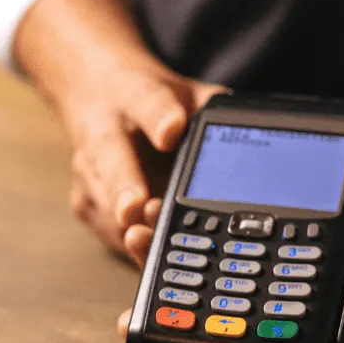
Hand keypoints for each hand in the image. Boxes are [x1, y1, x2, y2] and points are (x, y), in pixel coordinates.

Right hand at [59, 68, 224, 265]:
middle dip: (124, 185)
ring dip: (127, 224)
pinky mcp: (84, 200)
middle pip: (111, 158)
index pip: (147, 102)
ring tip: (145, 237)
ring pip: (104, 201)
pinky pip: (106, 228)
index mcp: (133, 95)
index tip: (172, 128)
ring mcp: (87, 168)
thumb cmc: (152, 103)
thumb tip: (258, 129)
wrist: (96, 97)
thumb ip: (213, 108)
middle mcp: (102, 131)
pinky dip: (126, 242)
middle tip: (136, 207)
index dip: (160, 117)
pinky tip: (143, 249)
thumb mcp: (186, 93)